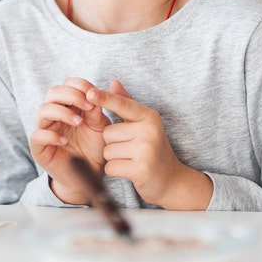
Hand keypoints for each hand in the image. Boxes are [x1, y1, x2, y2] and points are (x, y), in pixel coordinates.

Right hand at [29, 77, 111, 204]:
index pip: (67, 84)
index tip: (94, 93)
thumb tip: (95, 92)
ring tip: (78, 122)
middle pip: (53, 92)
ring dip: (61, 112)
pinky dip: (50, 135)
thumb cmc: (94, 148)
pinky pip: (37, 135)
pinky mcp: (39, 147)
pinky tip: (64, 140)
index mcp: (69, 105)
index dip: (79, 84)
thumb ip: (97, 110)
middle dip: (71, 95)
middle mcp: (54, 114)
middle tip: (87, 105)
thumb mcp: (100, 127)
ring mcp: (45, 129)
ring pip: (42, 110)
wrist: (88, 176)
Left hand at [90, 80, 211, 209]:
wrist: (172, 180)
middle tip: (132, 150)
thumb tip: (113, 82)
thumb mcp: (143, 124)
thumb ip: (127, 103)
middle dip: (113, 144)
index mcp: (149, 117)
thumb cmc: (153, 149)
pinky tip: (131, 172)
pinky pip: (110, 167)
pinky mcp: (141, 170)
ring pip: (107, 151)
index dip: (105, 98)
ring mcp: (146, 150)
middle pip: (108, 133)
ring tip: (132, 160)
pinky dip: (116, 172)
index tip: (89, 92)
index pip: (123, 105)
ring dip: (114, 159)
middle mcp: (149, 131)